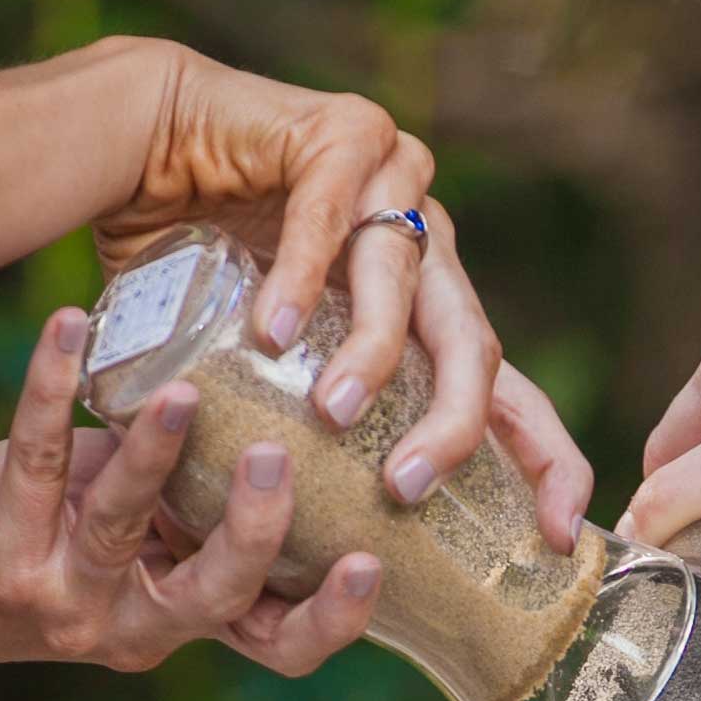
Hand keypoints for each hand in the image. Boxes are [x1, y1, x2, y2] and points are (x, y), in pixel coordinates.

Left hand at [0, 310, 383, 699]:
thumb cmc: (34, 544)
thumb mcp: (130, 529)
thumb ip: (192, 495)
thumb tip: (271, 397)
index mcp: (183, 621)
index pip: (279, 644)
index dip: (331, 619)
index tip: (374, 563)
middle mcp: (134, 627)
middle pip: (218, 599)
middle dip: (255, 532)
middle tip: (278, 457)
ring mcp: (66, 600)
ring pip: (126, 527)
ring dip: (157, 453)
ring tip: (184, 390)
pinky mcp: (0, 561)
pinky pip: (37, 461)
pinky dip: (50, 387)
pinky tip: (66, 325)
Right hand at [94, 43, 590, 536]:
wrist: (142, 156)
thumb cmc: (203, 281)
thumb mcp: (276, 382)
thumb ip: (311, 445)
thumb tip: (307, 567)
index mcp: (435, 316)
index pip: (512, 396)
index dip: (548, 462)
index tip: (559, 532)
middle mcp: (432, 249)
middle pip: (474, 347)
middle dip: (453, 425)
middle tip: (407, 486)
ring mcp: (397, 182)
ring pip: (406, 282)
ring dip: (373, 354)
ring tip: (332, 414)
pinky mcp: (345, 134)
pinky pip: (329, 218)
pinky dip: (302, 278)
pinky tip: (274, 330)